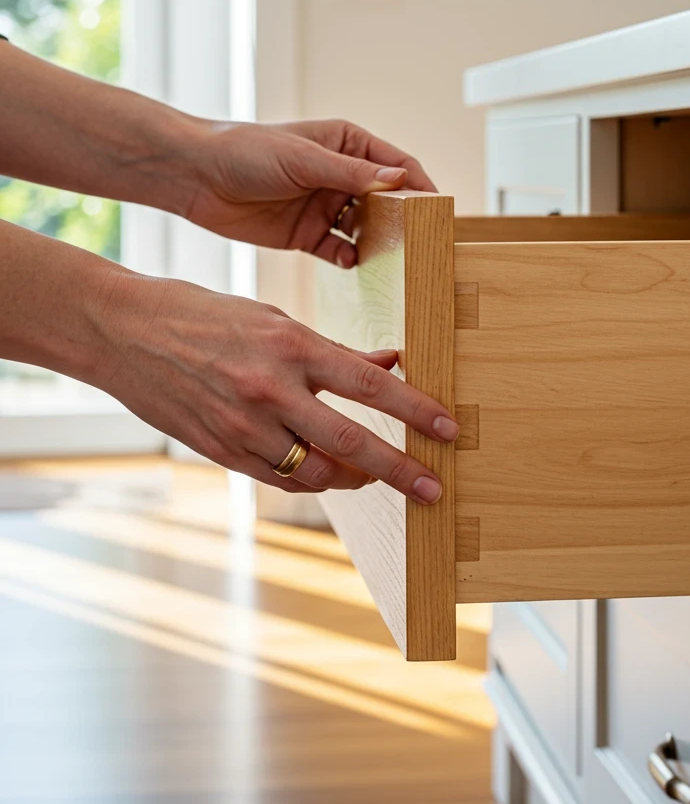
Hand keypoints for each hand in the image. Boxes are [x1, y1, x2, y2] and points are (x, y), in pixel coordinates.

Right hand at [93, 270, 455, 499]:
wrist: (125, 332)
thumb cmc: (206, 314)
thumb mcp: (274, 318)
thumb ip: (333, 351)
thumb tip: (391, 363)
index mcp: (291, 344)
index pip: (370, 385)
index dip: (416, 410)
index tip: (449, 430)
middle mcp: (271, 390)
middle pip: (353, 443)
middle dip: (400, 470)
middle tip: (433, 489)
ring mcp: (243, 426)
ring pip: (316, 473)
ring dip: (354, 478)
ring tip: (375, 474)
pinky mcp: (221, 451)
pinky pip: (279, 478)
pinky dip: (308, 478)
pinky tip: (325, 472)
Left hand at [184, 118, 436, 265]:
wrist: (194, 177)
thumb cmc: (246, 151)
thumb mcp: (303, 159)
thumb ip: (352, 173)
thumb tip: (401, 178)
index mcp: (345, 144)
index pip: (396, 164)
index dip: (419, 185)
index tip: (438, 208)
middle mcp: (340, 175)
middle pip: (386, 200)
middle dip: (405, 219)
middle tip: (424, 241)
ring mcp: (324, 207)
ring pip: (366, 229)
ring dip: (380, 243)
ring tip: (396, 260)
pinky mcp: (306, 235)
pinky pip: (339, 251)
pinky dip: (351, 260)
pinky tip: (356, 266)